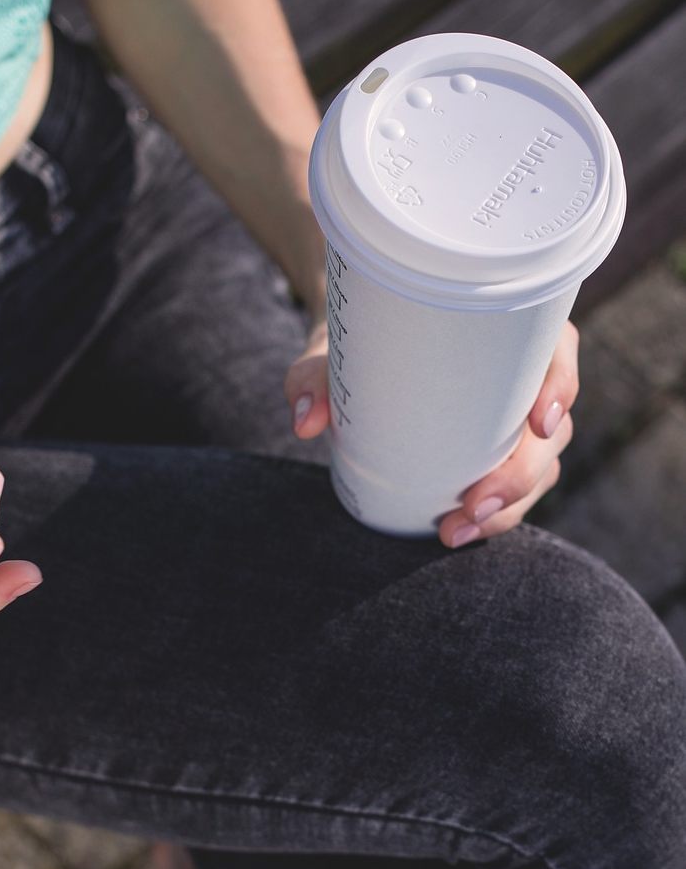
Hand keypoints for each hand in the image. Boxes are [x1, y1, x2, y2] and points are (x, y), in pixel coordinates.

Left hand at [283, 318, 579, 547]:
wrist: (349, 378)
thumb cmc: (348, 359)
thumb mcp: (324, 365)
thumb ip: (310, 383)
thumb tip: (307, 423)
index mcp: (500, 335)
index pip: (555, 348)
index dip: (561, 384)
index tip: (540, 423)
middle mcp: (519, 379)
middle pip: (549, 428)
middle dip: (521, 475)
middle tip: (475, 506)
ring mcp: (514, 424)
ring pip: (540, 467)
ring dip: (509, 506)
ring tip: (456, 530)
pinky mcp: (498, 459)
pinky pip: (516, 491)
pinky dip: (495, 516)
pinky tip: (459, 532)